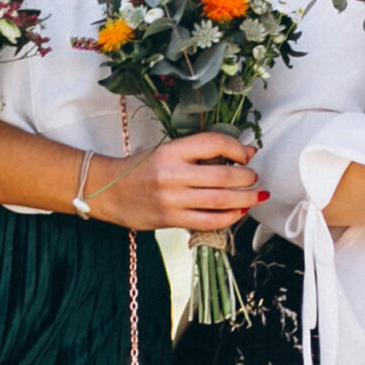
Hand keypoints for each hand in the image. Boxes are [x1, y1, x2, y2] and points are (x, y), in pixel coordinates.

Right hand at [93, 130, 260, 232]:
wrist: (108, 192)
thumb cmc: (140, 170)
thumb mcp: (166, 152)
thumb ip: (198, 153)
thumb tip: (242, 153)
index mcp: (171, 151)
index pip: (213, 143)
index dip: (237, 148)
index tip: (247, 154)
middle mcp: (172, 174)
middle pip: (222, 175)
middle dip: (246, 177)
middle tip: (255, 178)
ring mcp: (172, 199)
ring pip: (220, 200)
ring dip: (245, 198)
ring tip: (256, 195)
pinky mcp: (171, 220)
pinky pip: (209, 221)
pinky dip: (229, 217)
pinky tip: (239, 212)